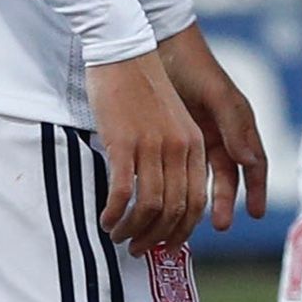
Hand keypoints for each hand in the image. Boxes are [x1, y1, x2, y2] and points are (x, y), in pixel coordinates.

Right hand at [86, 46, 205, 247]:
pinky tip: (105, 220)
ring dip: (133, 230)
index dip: (182, 231)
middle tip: (139, 249)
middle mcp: (180, 149)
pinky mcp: (125, 143)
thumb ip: (173, 155)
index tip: (167, 246)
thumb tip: (164, 195)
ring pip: (151, 206)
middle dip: (157, 238)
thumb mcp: (170, 123)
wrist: (123, 52)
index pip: (196, 202)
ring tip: (118, 236)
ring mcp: (153, 146)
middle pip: (176, 210)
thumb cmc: (142, 89)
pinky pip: (124, 192)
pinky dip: (115, 213)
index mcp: (195, 145)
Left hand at [158, 22, 269, 233]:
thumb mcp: (217, 95)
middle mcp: (224, 131)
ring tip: (192, 219)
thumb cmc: (193, 65)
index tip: (256, 214)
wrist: (160, 43)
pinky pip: (183, 164)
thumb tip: (252, 162)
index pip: (254, 164)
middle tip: (219, 225)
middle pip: (229, 175)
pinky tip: (172, 196)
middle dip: (226, 201)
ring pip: (205, 174)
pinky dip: (180, 182)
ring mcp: (201, 133)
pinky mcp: (177, 132)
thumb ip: (236, 127)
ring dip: (201, 196)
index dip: (257, 189)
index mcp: (239, 123)